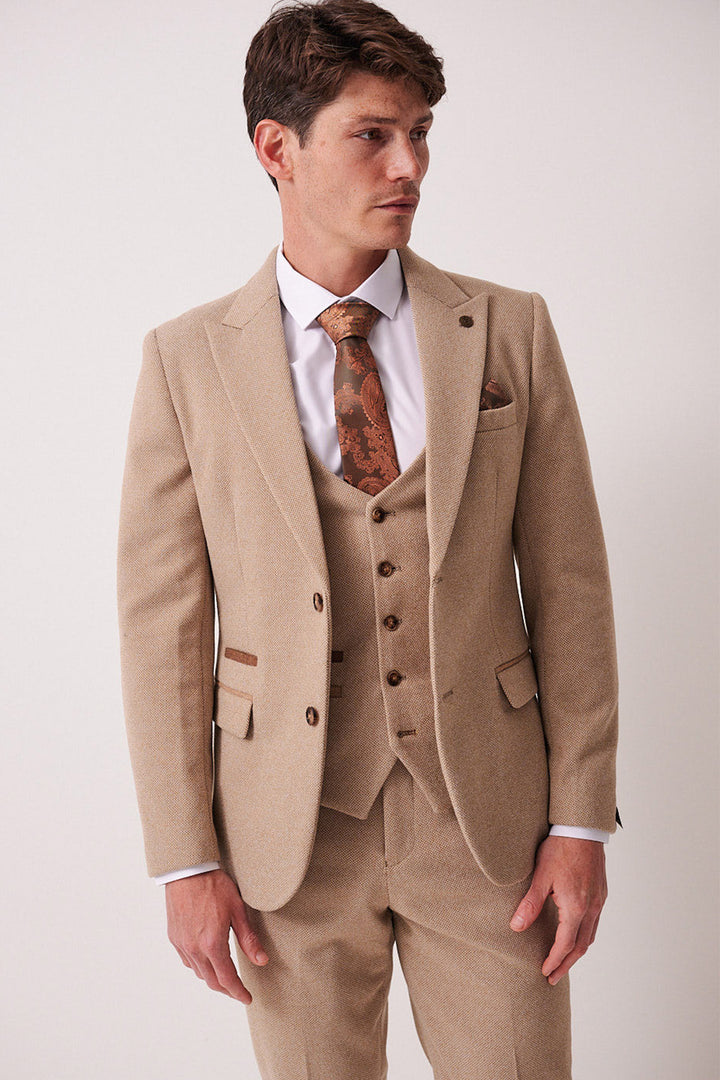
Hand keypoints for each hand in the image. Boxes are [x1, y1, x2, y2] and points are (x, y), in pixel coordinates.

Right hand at [165, 868, 268, 1003]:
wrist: (187, 870)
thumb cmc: (214, 885)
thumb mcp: (237, 909)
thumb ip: (249, 939)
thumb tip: (262, 961)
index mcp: (212, 943)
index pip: (227, 979)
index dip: (238, 992)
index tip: (247, 998)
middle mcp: (194, 948)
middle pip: (211, 981)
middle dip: (226, 989)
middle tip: (238, 991)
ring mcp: (182, 944)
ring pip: (198, 972)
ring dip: (212, 978)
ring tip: (225, 975)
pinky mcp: (174, 937)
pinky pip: (187, 961)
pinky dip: (199, 966)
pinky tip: (207, 959)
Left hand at [509, 835, 606, 984]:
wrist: (582, 828)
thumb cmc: (560, 848)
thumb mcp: (541, 876)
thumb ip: (530, 904)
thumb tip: (517, 927)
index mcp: (576, 907)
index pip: (565, 944)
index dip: (554, 960)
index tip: (544, 972)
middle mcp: (591, 908)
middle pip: (580, 946)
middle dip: (566, 964)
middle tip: (554, 977)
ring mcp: (598, 901)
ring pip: (590, 936)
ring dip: (576, 952)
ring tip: (564, 961)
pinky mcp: (601, 893)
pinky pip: (594, 923)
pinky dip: (584, 936)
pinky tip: (575, 934)